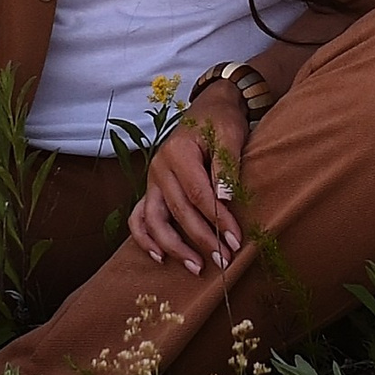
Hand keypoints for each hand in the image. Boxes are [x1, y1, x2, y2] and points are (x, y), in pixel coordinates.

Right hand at [128, 95, 248, 275]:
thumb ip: (225, 166)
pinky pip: (140, 216)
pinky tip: (160, 256)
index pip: (198, 194)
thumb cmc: (221, 121)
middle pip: (178, 211)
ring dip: (174, 247)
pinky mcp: (152, 188)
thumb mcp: (230, 135)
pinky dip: (145, 238)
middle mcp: (159, 168)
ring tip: (196, 268)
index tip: (235, 239)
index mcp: (177, 153)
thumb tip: (224, 199)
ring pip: (154, 219)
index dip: (216, 219)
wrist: (210, 107)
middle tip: (223, 261)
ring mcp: (152, 180)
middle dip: (202, 239)